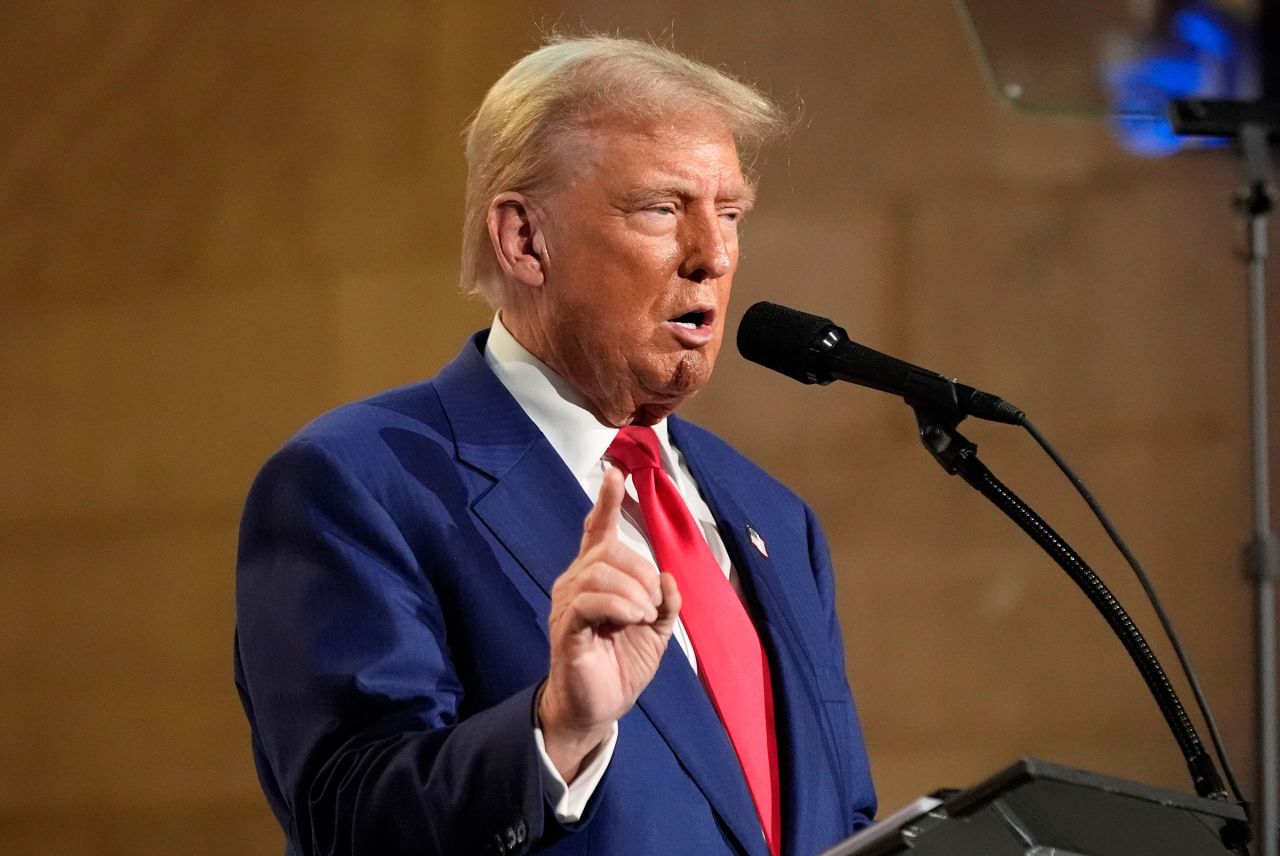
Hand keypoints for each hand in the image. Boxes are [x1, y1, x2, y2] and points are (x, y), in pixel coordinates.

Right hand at [538, 467, 680, 781]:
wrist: (597, 709)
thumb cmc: (621, 665)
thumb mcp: (656, 631)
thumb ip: (665, 603)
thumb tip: (670, 579)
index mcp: (596, 578)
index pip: (597, 531)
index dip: (606, 502)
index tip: (614, 473)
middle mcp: (576, 583)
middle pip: (608, 550)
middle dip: (641, 571)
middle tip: (654, 606)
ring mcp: (568, 604)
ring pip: (600, 571)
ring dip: (634, 591)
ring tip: (644, 617)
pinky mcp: (565, 628)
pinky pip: (590, 601)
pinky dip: (619, 605)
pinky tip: (633, 619)